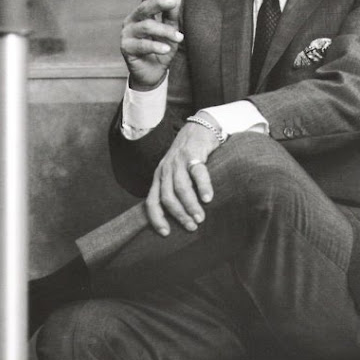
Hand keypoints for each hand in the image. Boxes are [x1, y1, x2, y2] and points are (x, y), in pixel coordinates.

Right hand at [121, 0, 182, 89]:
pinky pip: (142, 45)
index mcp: (141, 15)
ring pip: (146, 26)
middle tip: (174, 2)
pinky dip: (156, 46)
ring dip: (164, 31)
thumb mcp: (170, 32)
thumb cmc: (161, 50)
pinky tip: (166, 49)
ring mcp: (127, 34)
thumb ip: (171, 17)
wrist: (152, 74)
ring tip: (179, 37)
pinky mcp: (126, 48)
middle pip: (144, 8)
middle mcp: (132, 21)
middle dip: (160, 3)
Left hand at [146, 114, 220, 235]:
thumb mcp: (175, 171)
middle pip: (167, 197)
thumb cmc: (189, 154)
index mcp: (159, 176)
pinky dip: (202, 187)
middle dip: (178, 215)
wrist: (200, 126)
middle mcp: (166, 170)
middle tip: (191, 227)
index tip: (166, 234)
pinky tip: (208, 198)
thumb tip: (180, 216)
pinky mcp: (193, 154)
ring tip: (200, 218)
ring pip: (181, 188)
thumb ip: (173, 188)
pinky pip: (197, 173)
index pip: (151, 201)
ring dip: (190, 205)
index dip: (156, 219)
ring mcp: (178, 161)